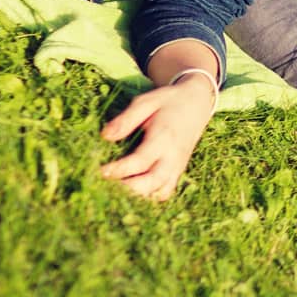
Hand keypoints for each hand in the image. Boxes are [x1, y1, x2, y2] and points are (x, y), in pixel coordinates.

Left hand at [98, 74, 215, 199]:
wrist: (197, 103)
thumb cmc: (168, 101)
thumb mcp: (146, 102)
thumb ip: (126, 119)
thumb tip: (105, 136)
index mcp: (164, 137)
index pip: (140, 161)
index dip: (118, 170)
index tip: (99, 172)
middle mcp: (173, 156)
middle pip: (151, 183)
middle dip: (126, 189)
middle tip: (104, 185)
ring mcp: (177, 166)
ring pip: (159, 192)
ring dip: (137, 195)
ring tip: (115, 189)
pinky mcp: (178, 171)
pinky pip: (165, 192)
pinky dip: (148, 195)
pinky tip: (132, 189)